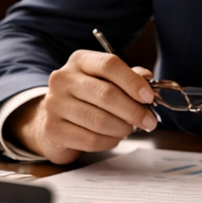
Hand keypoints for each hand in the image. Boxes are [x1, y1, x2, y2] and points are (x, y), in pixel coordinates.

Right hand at [9, 50, 157, 164]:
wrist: (56, 120)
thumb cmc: (89, 98)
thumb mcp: (108, 81)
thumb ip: (130, 77)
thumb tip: (148, 80)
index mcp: (80, 61)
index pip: (109, 65)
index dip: (133, 82)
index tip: (149, 97)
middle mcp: (63, 79)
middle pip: (106, 94)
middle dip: (134, 111)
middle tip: (149, 121)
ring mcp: (54, 104)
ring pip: (99, 120)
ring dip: (122, 128)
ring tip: (128, 129)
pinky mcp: (52, 129)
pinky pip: (90, 139)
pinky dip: (109, 141)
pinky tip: (113, 138)